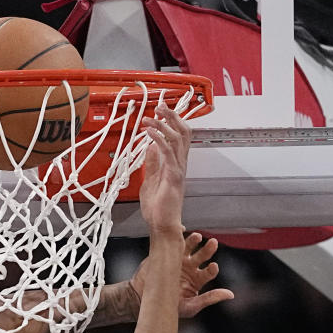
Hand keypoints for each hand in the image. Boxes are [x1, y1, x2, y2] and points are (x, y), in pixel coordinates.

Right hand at [130, 231, 234, 318]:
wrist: (143, 300)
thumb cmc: (168, 307)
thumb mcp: (190, 307)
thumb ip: (209, 299)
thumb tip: (231, 294)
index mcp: (197, 280)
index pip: (209, 272)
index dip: (212, 269)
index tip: (213, 267)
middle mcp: (190, 268)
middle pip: (202, 255)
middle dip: (208, 249)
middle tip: (213, 243)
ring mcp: (178, 260)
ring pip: (189, 247)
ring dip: (194, 240)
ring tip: (197, 237)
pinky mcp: (166, 254)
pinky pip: (172, 243)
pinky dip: (177, 236)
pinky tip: (180, 230)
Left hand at [138, 106, 190, 234]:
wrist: (162, 227)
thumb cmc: (157, 210)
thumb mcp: (150, 182)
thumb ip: (152, 165)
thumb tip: (150, 148)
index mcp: (176, 165)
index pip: (178, 137)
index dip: (172, 122)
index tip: (159, 112)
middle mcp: (180, 164)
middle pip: (183, 132)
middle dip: (173, 116)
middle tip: (160, 106)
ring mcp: (178, 169)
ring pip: (177, 138)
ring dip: (164, 124)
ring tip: (151, 116)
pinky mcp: (173, 176)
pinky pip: (168, 152)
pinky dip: (159, 139)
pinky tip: (150, 132)